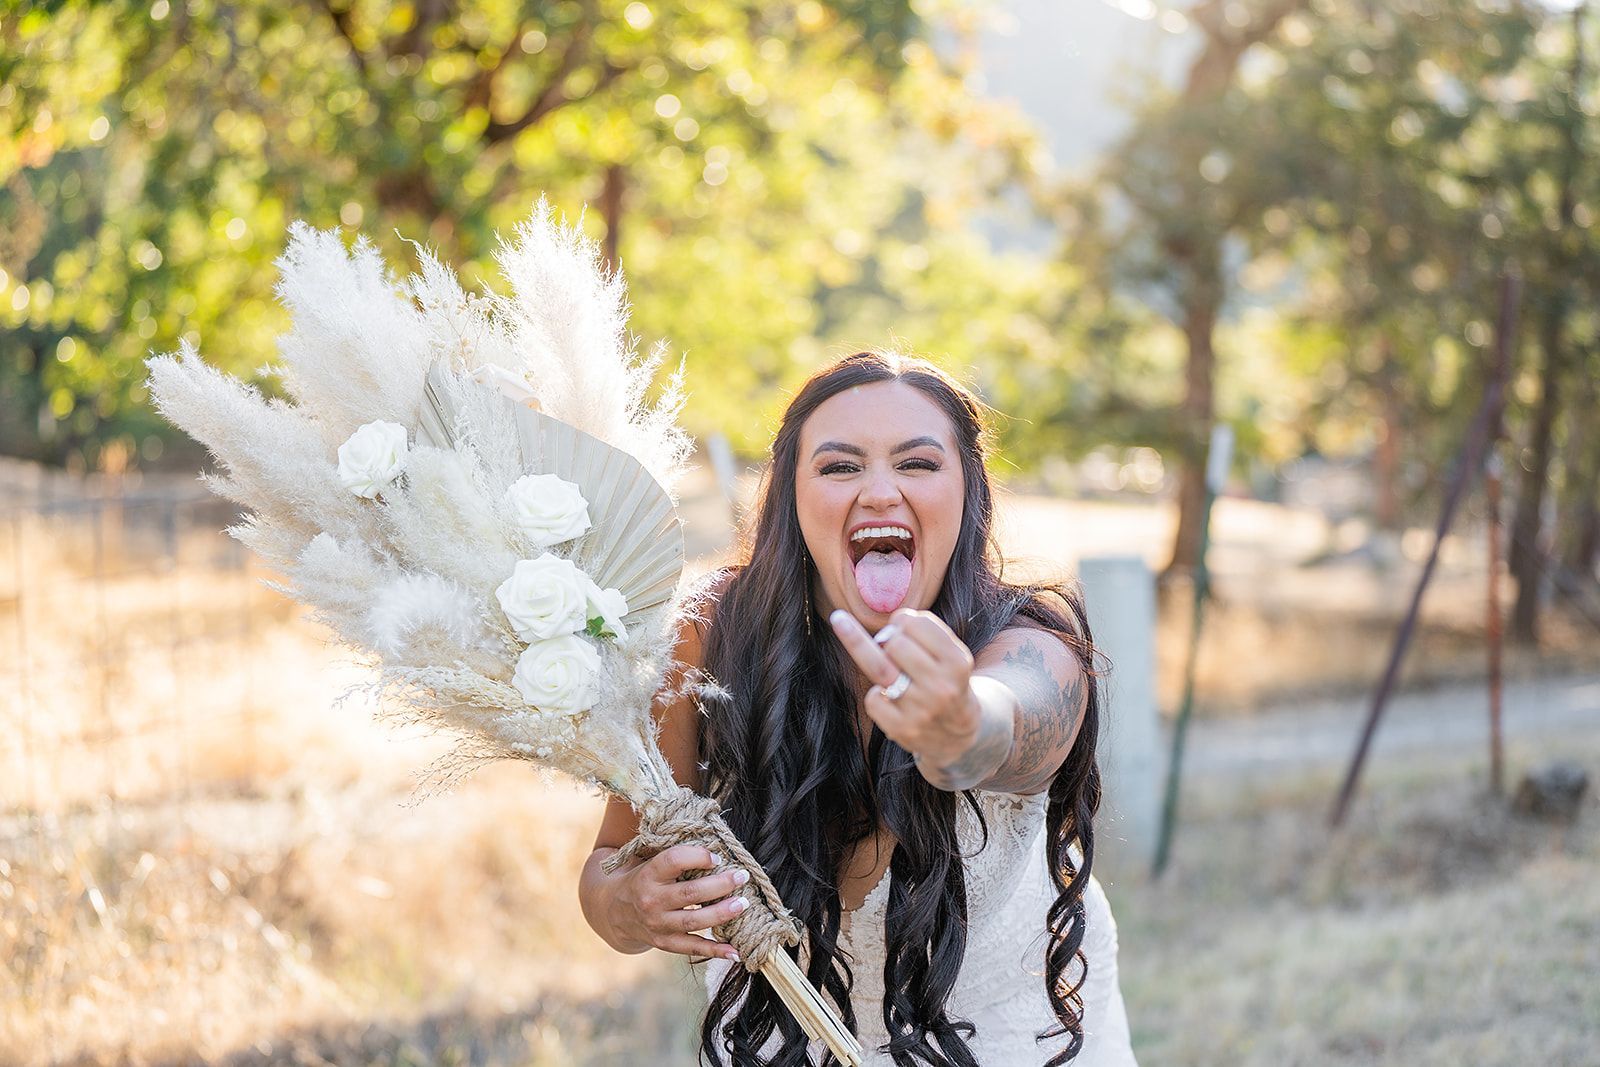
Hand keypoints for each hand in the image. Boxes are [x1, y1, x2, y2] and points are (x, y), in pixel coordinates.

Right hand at [608, 844, 750, 962]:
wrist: (613, 912)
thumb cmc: (643, 879)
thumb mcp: (650, 861)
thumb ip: (676, 857)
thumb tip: (718, 847)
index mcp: (648, 874)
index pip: (674, 860)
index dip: (698, 856)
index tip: (717, 856)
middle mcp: (651, 900)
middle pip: (691, 892)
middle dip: (721, 884)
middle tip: (742, 876)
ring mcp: (657, 924)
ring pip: (694, 920)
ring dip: (722, 913)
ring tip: (743, 904)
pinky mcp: (664, 943)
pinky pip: (692, 948)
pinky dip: (715, 950)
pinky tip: (735, 951)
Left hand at [828, 607, 980, 767]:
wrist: (958, 737)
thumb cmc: (946, 683)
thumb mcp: (951, 655)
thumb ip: (925, 632)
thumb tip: (889, 627)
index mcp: (957, 663)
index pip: (918, 624)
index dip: (903, 620)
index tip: (903, 625)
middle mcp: (941, 686)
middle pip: (894, 643)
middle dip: (889, 639)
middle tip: (894, 648)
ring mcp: (921, 710)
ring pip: (879, 667)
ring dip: (877, 659)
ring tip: (888, 664)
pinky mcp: (902, 729)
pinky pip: (872, 698)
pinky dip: (876, 694)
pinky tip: (890, 698)